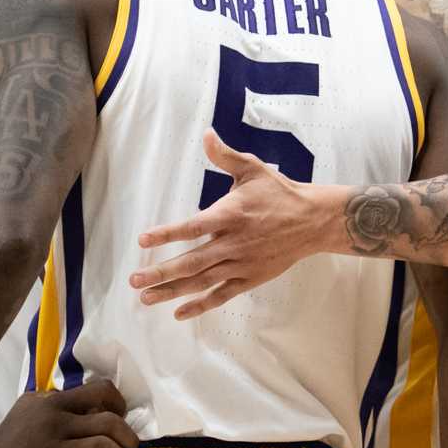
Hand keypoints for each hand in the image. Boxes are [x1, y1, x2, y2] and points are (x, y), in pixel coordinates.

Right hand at [0, 380, 141, 447]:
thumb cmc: (11, 434)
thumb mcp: (31, 405)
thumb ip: (58, 400)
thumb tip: (90, 400)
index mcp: (55, 403)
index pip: (101, 390)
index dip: (119, 403)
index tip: (120, 416)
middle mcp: (57, 424)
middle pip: (111, 422)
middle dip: (129, 436)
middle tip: (130, 447)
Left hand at [131, 132, 340, 318]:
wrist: (313, 220)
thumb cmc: (279, 192)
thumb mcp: (252, 168)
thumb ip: (224, 156)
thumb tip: (206, 134)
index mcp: (230, 215)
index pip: (193, 227)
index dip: (167, 234)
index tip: (143, 241)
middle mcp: (233, 243)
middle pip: (192, 261)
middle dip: (161, 272)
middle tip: (134, 280)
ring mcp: (241, 264)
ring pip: (202, 281)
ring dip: (173, 290)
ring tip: (146, 297)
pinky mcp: (250, 278)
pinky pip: (222, 295)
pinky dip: (201, 305)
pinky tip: (179, 313)